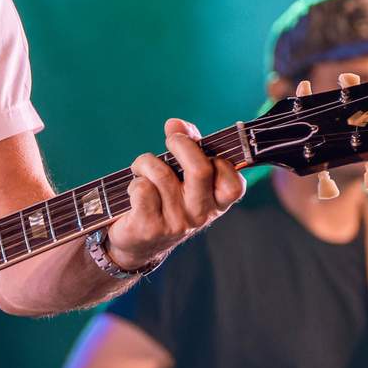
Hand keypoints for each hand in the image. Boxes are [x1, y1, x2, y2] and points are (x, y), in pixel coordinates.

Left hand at [106, 119, 244, 271]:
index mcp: (216, 204)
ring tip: (141, 169)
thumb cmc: (164, 201)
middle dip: (181, 144)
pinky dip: (134, 182)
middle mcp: (199, 215)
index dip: (218, 160)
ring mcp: (175, 224)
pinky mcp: (149, 227)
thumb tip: (176, 124)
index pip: (233, 183)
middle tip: (171, 140)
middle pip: (199, 170)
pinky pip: (142, 189)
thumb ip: (188, 146)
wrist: (137, 243)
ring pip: (162, 175)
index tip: (201, 150)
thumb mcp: (183, 176)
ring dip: (146, 163)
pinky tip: (134, 191)